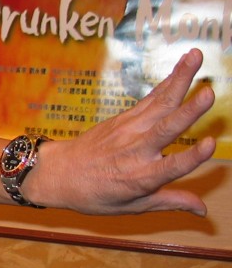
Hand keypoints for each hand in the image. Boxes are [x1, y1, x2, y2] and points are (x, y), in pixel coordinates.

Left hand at [32, 50, 214, 215]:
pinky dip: (168, 81)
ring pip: (160, 103)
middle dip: (189, 111)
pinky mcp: (123, 118)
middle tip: (209, 93)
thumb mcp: (131, 206)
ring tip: (196, 56)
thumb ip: (169, 202)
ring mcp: (128, 131)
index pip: (171, 168)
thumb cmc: (94, 194)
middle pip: (166, 129)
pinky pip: (151, 98)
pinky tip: (184, 65)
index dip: (192, 157)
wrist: (58, 173)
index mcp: (140, 178)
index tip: (209, 144)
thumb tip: (204, 210)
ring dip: (180, 79)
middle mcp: (136, 151)